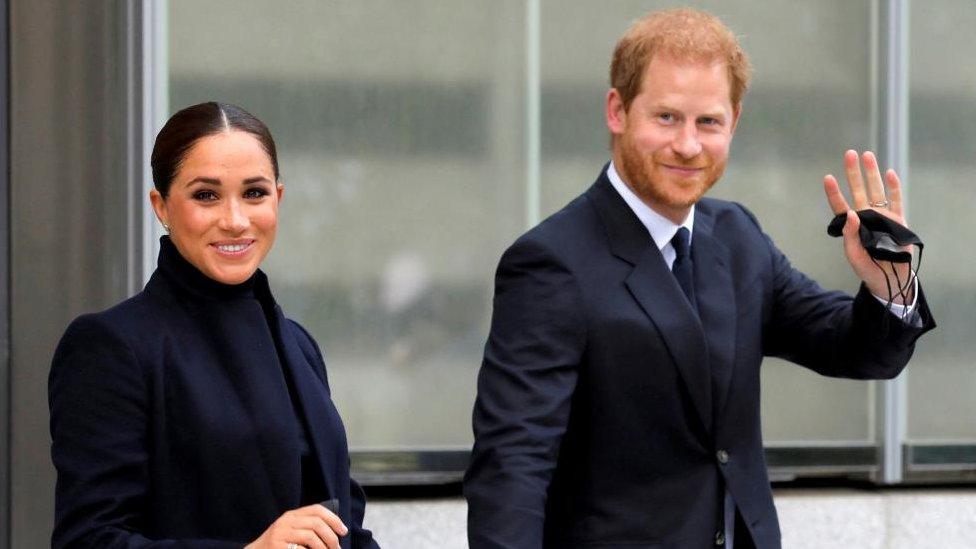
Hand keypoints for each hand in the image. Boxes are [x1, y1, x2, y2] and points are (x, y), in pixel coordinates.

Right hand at [245, 503, 347, 548]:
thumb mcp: (292, 531)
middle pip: (317, 523)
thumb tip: (335, 531)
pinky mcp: (278, 546)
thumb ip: (308, 527)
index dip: (333, 519)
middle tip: (337, 548)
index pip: (317, 510)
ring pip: (311, 537)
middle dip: (331, 537)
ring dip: (324, 547)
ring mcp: (280, 533)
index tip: (343, 531)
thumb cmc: (278, 545)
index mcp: (292, 515)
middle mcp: (286, 521)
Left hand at [823, 150, 912, 303]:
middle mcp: (866, 216)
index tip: (828, 177)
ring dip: (872, 173)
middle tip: (849, 154)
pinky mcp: (898, 220)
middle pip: (858, 190)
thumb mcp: (853, 255)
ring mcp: (882, 216)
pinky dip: (893, 187)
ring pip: (876, 190)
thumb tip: (850, 212)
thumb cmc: (867, 268)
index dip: (834, 192)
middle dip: (853, 173)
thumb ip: (850, 235)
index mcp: (851, 225)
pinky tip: (889, 172)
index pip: (840, 206)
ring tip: (867, 155)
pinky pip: (896, 200)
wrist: (889, 279)